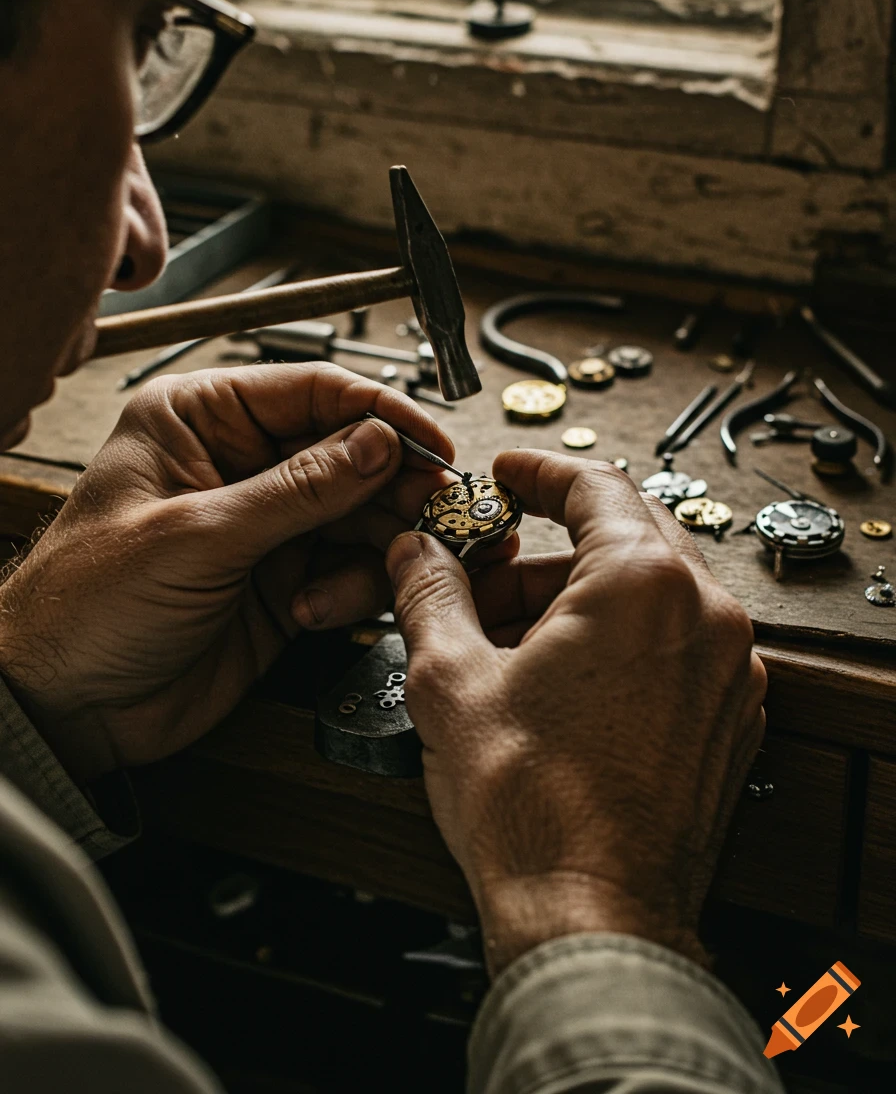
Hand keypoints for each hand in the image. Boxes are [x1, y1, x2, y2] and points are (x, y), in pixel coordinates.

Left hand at [0, 364, 453, 783]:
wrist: (63, 708)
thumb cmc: (86, 605)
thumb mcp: (196, 536)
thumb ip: (296, 490)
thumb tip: (377, 442)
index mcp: (201, 421)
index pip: (313, 392)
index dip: (381, 414)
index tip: (433, 443)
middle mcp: (240, 464)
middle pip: (351, 453)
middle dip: (395, 484)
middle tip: (436, 512)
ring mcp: (266, 526)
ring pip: (361, 514)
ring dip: (378, 544)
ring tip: (387, 568)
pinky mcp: (284, 582)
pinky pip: (349, 570)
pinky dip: (350, 590)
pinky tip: (313, 611)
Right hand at [386, 451, 765, 976]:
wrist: (591, 918)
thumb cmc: (533, 810)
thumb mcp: (449, 680)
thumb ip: (428, 592)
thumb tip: (415, 552)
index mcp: (644, 585)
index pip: (595, 484)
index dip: (537, 471)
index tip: (507, 474)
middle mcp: (706, 617)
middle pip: (623, 537)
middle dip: (544, 549)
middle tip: (483, 575)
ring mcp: (726, 671)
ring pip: (646, 594)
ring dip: (575, 600)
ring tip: (504, 644)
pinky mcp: (726, 719)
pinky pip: (671, 645)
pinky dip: (616, 641)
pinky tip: (554, 680)